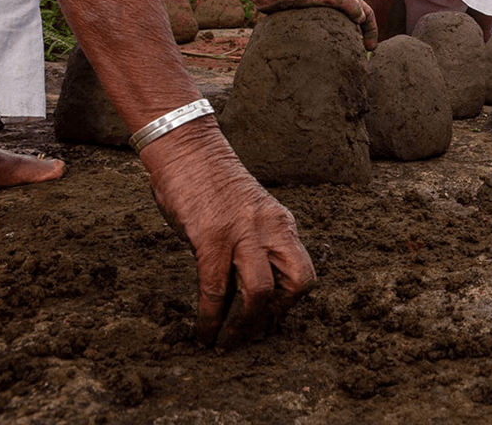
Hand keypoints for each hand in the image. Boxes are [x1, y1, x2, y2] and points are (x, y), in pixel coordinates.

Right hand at [139, 120, 315, 346]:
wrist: (187, 148)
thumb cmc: (211, 182)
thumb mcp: (247, 212)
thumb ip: (253, 242)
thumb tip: (244, 284)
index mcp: (281, 223)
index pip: (304, 271)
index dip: (290, 303)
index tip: (270, 318)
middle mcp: (270, 228)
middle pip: (298, 283)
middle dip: (277, 317)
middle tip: (255, 333)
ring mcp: (242, 233)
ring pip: (259, 293)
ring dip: (243, 327)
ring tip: (227, 343)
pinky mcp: (211, 237)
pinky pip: (216, 289)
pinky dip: (211, 319)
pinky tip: (204, 333)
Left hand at [248, 0, 376, 49]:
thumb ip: (349, 5)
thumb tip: (362, 19)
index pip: (366, 12)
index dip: (372, 30)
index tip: (370, 48)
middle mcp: (335, 0)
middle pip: (356, 18)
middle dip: (363, 34)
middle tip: (362, 51)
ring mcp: (322, 7)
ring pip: (342, 24)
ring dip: (348, 36)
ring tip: (348, 52)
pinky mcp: (309, 15)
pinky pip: (326, 28)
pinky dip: (332, 37)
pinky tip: (327, 47)